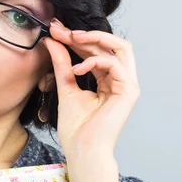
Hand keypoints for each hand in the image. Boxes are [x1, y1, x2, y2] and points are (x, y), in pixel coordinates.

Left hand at [42, 18, 139, 157]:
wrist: (82, 150)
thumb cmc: (76, 127)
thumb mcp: (66, 86)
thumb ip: (62, 63)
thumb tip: (52, 40)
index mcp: (108, 79)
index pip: (97, 50)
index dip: (77, 38)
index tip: (55, 30)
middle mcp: (121, 80)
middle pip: (111, 44)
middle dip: (84, 34)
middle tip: (61, 30)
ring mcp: (128, 85)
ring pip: (121, 47)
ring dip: (95, 39)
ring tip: (72, 39)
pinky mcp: (129, 91)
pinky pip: (115, 64)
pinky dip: (95, 61)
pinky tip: (77, 69)